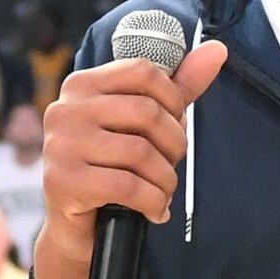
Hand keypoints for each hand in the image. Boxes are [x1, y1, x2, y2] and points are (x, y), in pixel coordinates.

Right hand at [31, 43, 232, 278]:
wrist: (78, 229)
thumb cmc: (114, 167)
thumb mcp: (145, 124)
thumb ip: (178, 87)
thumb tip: (218, 49)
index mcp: (82, 85)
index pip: (144, 72)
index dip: (173, 100)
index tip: (175, 126)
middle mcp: (65, 109)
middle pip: (146, 112)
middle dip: (174, 144)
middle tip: (172, 166)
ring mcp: (61, 145)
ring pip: (140, 152)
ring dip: (165, 179)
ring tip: (163, 192)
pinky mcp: (64, 181)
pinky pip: (129, 186)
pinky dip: (153, 202)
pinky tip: (154, 210)